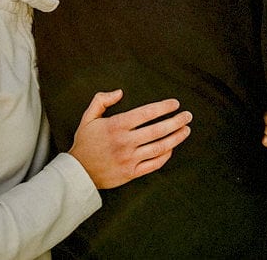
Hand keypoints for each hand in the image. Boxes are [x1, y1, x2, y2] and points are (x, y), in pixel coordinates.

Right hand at [69, 90, 191, 188]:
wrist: (78, 172)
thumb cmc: (84, 143)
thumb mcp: (88, 117)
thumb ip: (101, 100)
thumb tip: (119, 92)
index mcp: (116, 126)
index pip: (146, 113)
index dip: (163, 107)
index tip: (175, 104)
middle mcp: (125, 142)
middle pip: (157, 130)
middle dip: (176, 121)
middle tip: (188, 115)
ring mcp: (129, 159)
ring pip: (159, 147)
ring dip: (176, 137)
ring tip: (186, 130)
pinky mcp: (131, 173)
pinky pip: (154, 164)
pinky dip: (166, 155)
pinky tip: (172, 148)